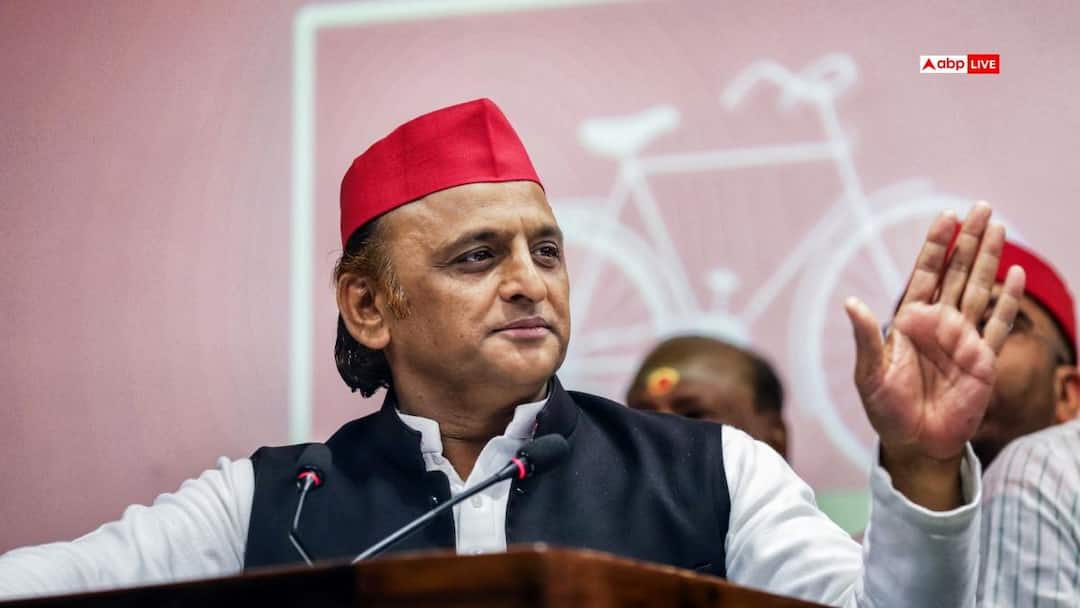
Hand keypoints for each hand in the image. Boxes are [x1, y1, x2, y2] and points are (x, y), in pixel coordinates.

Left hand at [845, 202, 1024, 507]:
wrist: (913, 442)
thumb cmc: (885, 408)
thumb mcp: (869, 373)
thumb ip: (867, 338)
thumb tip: (851, 303)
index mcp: (909, 321)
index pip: (924, 273)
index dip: (936, 246)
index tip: (947, 216)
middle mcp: (937, 323)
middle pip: (957, 272)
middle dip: (969, 240)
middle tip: (982, 207)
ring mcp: (962, 339)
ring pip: (979, 289)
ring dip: (989, 259)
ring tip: (1000, 229)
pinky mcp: (982, 360)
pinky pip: (998, 325)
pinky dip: (1008, 300)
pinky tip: (1016, 275)